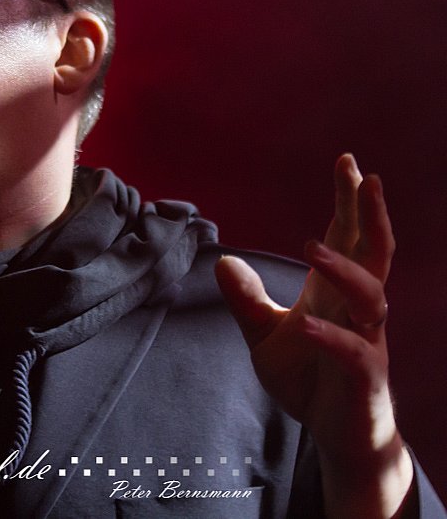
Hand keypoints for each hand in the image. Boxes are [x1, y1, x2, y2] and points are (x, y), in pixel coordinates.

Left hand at [215, 154, 414, 518]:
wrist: (337, 435)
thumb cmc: (309, 378)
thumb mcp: (264, 335)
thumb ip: (246, 299)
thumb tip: (223, 261)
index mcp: (335, 294)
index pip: (348, 238)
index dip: (349, 202)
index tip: (347, 163)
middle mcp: (358, 310)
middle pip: (374, 254)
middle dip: (371, 215)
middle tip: (365, 177)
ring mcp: (366, 342)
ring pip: (372, 296)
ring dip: (344, 269)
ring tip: (312, 247)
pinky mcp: (363, 378)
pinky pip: (355, 353)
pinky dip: (332, 337)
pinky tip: (306, 324)